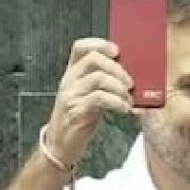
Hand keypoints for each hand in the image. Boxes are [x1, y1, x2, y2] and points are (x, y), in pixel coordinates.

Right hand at [44, 38, 135, 166]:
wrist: (60, 146)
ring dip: (120, 87)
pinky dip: (117, 102)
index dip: (100, 44)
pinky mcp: (76, 112)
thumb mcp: (87, 95)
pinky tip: (124, 109)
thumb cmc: (78, 119)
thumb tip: (130, 72)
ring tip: (128, 98)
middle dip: (117, 68)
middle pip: (93, 59)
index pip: (80, 47)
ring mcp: (71, 96)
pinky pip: (100, 98)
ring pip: (98, 78)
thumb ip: (101, 82)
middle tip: (130, 83)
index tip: (117, 52)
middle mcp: (69, 82)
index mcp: (72, 74)